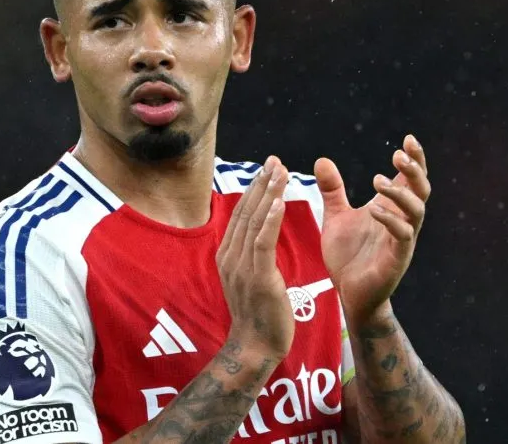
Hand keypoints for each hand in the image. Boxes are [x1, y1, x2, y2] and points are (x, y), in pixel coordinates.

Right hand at [216, 155, 294, 362]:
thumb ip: (251, 255)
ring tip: (279, 171)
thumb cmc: (259, 314)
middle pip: (245, 212)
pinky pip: (262, 243)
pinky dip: (269, 220)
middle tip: (274, 160)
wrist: (256, 347)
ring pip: (254, 222)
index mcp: (227, 255)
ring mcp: (241, 267)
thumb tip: (258, 233)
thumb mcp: (251, 278)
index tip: (267, 168)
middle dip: (261, 183)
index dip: (254, 189)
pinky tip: (278, 202)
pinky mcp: (257, 277)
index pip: (241, 214)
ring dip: (268, 194)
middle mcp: (229, 256)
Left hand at [314, 135, 430, 320]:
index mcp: (391, 209)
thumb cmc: (348, 256)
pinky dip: (390, 220)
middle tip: (399, 154)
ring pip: (416, 211)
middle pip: (421, 190)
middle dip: (414, 170)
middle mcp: (402, 221)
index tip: (408, 138)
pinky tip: (374, 210)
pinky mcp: (396, 259)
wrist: (348, 294)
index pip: (410, 179)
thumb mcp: (336, 217)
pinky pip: (403, 236)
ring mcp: (402, 240)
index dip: (414, 159)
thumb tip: (321, 159)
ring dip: (400, 193)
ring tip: (377, 180)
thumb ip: (333, 190)